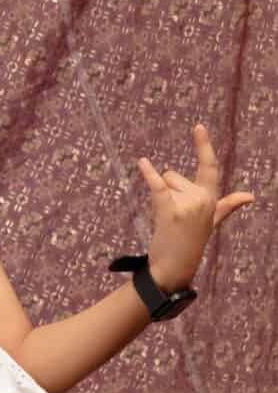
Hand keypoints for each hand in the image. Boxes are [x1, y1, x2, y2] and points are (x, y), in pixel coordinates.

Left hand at [140, 125, 253, 291]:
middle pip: (174, 176)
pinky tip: (142, 162)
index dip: (203, 145)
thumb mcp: (211, 221)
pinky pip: (157, 185)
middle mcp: (202, 198)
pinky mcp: (171, 210)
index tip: (198, 125)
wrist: (174, 267)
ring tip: (166, 220)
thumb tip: (250, 196)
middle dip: (169, 191)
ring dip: (161, 197)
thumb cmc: (190, 243)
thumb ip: (227, 205)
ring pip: (164, 182)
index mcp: (211, 198)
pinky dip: (148, 173)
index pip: (209, 167)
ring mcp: (188, 204)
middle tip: (172, 217)